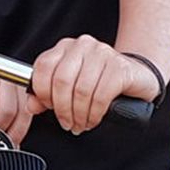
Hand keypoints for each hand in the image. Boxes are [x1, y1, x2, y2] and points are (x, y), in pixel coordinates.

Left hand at [28, 36, 156, 133]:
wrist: (137, 76)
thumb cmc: (100, 81)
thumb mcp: (70, 86)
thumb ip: (47, 94)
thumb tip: (32, 106)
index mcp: (65, 47)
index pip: (43, 67)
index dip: (42, 93)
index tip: (48, 108)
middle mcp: (82, 45)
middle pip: (61, 81)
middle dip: (61, 109)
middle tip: (66, 123)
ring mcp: (103, 53)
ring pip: (81, 91)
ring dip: (79, 115)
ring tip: (80, 124)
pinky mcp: (120, 67)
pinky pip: (100, 96)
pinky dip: (94, 113)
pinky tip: (93, 119)